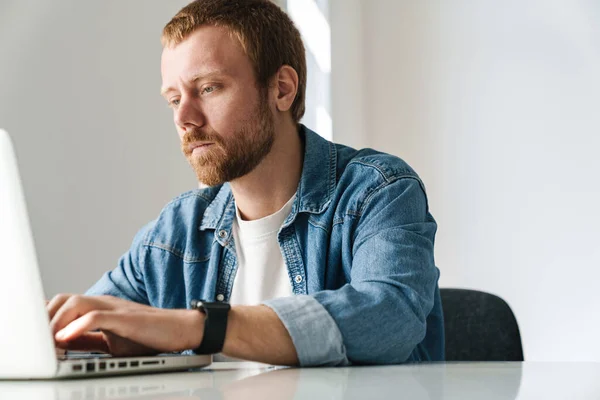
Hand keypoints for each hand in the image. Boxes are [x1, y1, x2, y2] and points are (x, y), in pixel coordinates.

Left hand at [46, 294, 203, 356]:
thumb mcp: (114, 340)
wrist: (182, 330)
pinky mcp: (127, 317)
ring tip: (48, 341)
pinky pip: (96, 317)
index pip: (64, 303)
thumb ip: (89, 339)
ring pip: (76, 303)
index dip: (44, 314)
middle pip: (65, 298)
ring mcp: (116, 309)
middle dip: (45, 316)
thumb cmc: (152, 336)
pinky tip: (65, 339)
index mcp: (101, 308)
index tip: (32, 330)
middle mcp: (105, 303)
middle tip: (37, 338)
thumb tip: (61, 343)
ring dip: (57, 322)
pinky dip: (77, 327)